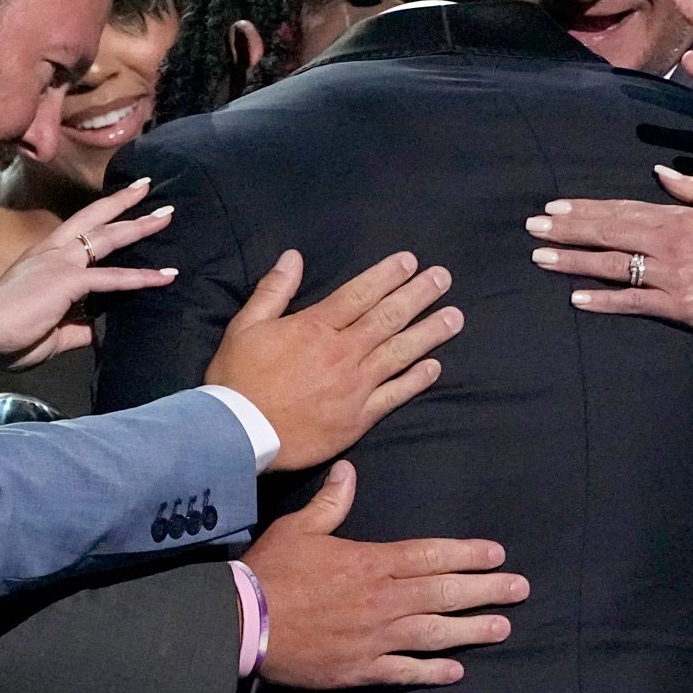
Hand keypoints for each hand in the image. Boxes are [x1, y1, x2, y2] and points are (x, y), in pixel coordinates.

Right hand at [0, 179, 177, 368]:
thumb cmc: (4, 336)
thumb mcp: (48, 332)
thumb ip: (74, 327)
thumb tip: (96, 331)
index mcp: (42, 259)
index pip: (78, 232)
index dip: (101, 217)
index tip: (119, 205)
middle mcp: (51, 252)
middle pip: (94, 218)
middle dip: (123, 201)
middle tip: (148, 187)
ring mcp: (59, 263)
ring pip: (108, 237)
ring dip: (140, 224)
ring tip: (166, 214)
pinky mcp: (67, 281)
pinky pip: (112, 277)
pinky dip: (141, 277)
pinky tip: (165, 276)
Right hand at [204, 250, 461, 469]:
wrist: (239, 435)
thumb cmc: (238, 379)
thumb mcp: (245, 326)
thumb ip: (273, 290)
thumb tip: (294, 257)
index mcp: (315, 327)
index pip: (360, 293)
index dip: (388, 275)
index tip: (411, 261)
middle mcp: (342, 352)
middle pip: (388, 317)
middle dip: (419, 294)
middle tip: (444, 278)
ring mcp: (355, 386)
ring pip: (400, 353)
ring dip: (430, 333)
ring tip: (455, 317)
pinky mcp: (358, 417)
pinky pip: (395, 395)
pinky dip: (416, 380)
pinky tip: (435, 367)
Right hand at [247, 462, 526, 687]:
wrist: (243, 622)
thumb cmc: (270, 572)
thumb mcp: (299, 528)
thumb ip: (331, 502)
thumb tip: (350, 471)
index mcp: (371, 563)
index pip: (430, 556)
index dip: (467, 555)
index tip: (497, 554)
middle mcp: (383, 601)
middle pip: (443, 593)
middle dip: (486, 590)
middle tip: (520, 590)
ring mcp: (375, 638)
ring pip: (434, 633)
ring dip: (471, 630)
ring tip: (502, 628)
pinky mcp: (360, 668)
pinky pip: (404, 672)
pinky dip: (432, 672)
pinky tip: (456, 671)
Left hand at [530, 165, 692, 337]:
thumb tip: (661, 173)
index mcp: (680, 218)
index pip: (623, 209)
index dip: (586, 208)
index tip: (555, 206)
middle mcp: (669, 243)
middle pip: (608, 232)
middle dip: (567, 229)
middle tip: (533, 226)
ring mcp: (671, 275)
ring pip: (612, 265)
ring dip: (573, 261)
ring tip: (540, 257)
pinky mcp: (678, 306)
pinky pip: (632, 302)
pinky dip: (603, 301)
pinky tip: (576, 299)